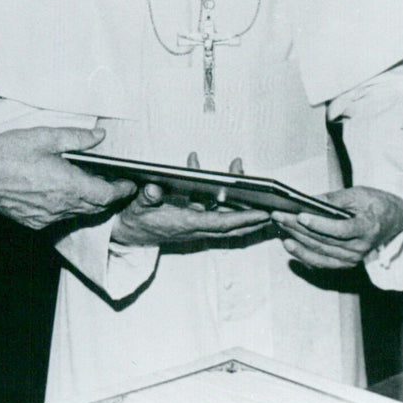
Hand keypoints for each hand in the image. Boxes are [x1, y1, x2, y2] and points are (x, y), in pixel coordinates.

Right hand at [0, 126, 136, 229]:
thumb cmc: (9, 154)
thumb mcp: (45, 137)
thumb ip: (76, 138)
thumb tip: (99, 136)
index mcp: (69, 185)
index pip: (107, 194)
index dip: (122, 190)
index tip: (130, 184)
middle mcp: (62, 206)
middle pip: (96, 207)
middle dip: (108, 197)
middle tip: (115, 184)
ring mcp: (48, 217)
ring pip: (78, 213)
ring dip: (89, 202)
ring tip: (90, 186)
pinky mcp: (35, 222)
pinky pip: (60, 217)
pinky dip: (68, 207)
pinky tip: (62, 194)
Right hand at [111, 153, 268, 246]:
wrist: (127, 233)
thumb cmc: (134, 219)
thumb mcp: (137, 207)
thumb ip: (146, 198)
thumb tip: (154, 189)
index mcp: (185, 224)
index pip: (221, 224)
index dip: (244, 219)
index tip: (264, 213)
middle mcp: (195, 227)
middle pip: (232, 225)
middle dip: (254, 218)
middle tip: (275, 208)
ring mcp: (196, 225)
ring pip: (225, 217)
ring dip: (241, 205)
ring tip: (251, 183)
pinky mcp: (192, 221)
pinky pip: (213, 210)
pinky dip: (220, 196)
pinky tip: (210, 169)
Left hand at [271, 187, 402, 269]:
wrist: (390, 220)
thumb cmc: (373, 205)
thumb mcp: (357, 194)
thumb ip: (333, 198)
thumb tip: (307, 200)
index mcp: (366, 228)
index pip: (340, 230)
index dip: (319, 224)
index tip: (301, 216)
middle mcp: (359, 249)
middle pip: (323, 240)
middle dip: (297, 227)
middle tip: (278, 215)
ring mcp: (351, 259)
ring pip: (318, 251)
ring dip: (296, 239)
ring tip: (279, 226)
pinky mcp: (344, 264)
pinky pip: (320, 263)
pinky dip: (303, 255)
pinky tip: (289, 244)